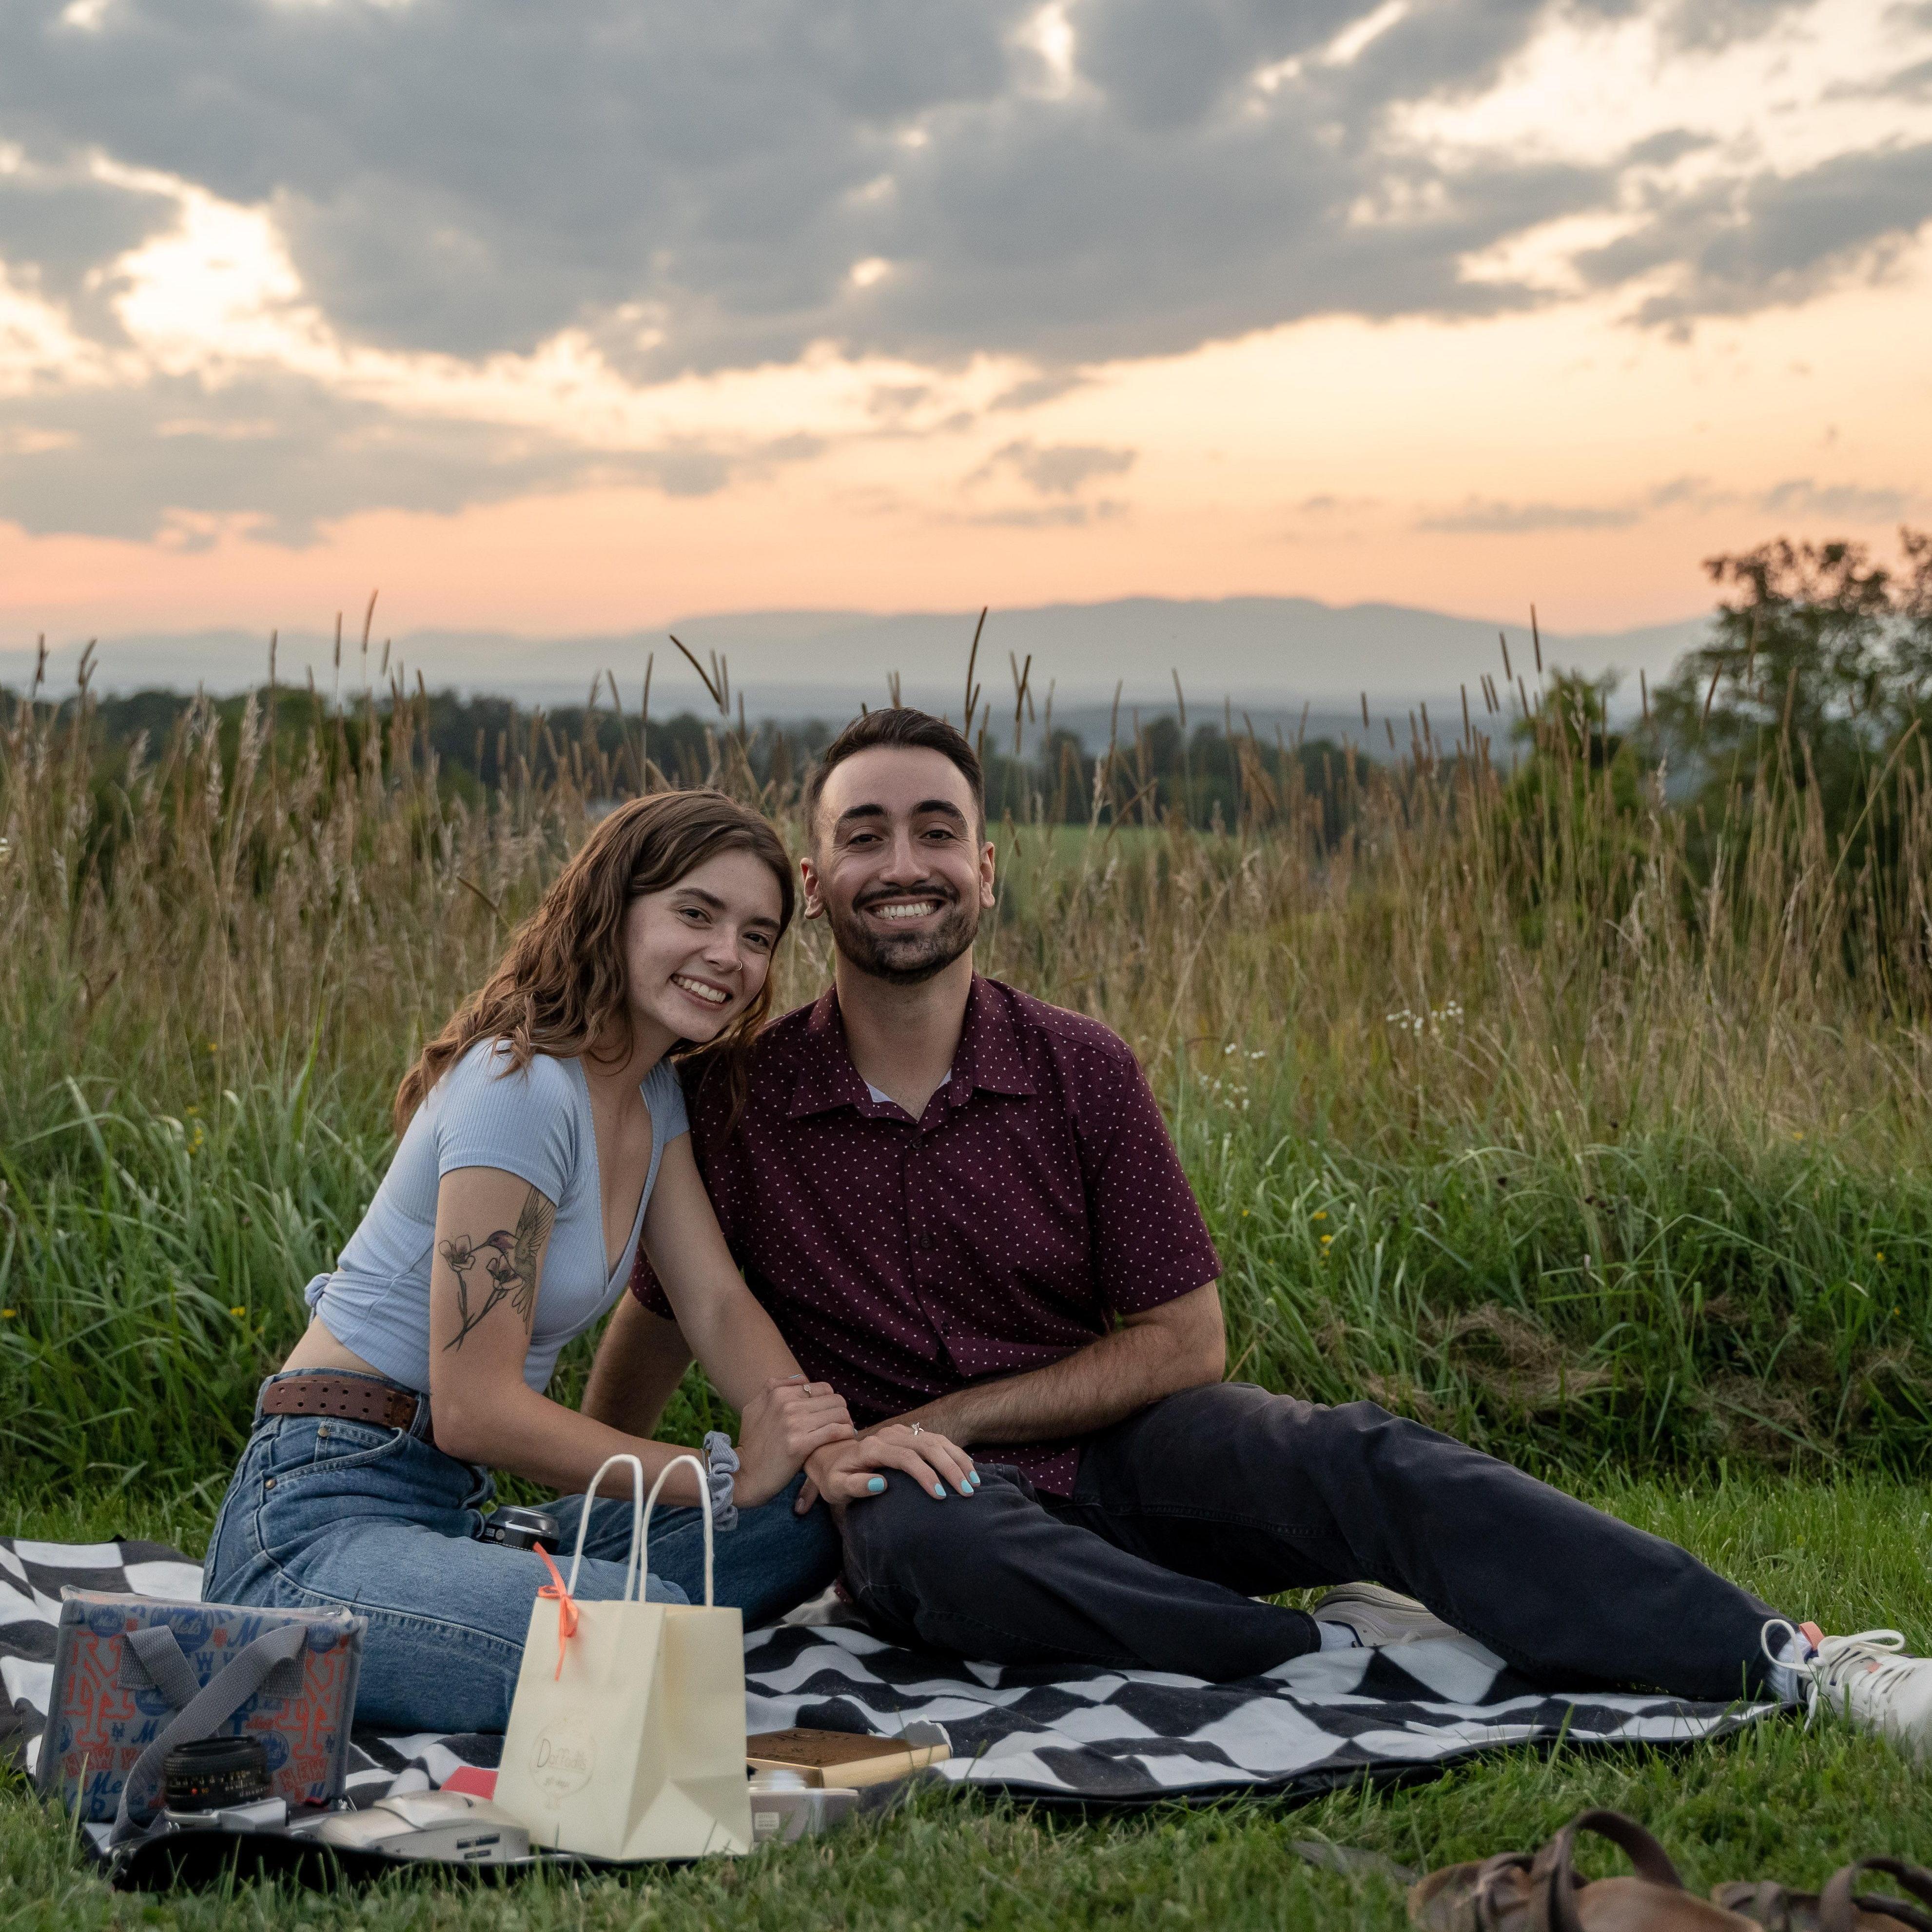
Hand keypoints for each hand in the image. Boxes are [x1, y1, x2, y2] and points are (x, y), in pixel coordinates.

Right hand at [733, 1375, 854, 1508]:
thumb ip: (774, 1389)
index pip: (822, 1387)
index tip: (830, 1415)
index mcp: (776, 1390)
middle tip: (840, 1424)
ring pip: (838, 1413)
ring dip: (845, 1422)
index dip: (830, 1401)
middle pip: (834, 1398)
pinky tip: (845, 1438)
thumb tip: (801, 1379)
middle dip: (840, 1411)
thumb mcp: (754, 1408)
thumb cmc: (751, 1444)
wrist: (743, 1475)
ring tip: (843, 1432)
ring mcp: (792, 1423)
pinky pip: (835, 1431)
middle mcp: (785, 1402)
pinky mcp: (799, 1444)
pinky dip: (845, 1433)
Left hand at [796, 1423, 978, 1516]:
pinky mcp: (910, 1435)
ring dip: (958, 1460)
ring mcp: (902, 1432)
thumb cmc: (834, 1478)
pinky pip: (938, 1440)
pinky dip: (956, 1454)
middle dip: (950, 1469)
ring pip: (937, 1441)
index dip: (925, 1475)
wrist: (832, 1458)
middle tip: (967, 1492)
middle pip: (927, 1446)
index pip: (906, 1457)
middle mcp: (890, 1435)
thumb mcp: (836, 1487)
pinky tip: (969, 1470)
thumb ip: (855, 1486)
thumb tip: (880, 1484)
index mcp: (872, 1447)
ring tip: (975, 1484)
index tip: (939, 1497)